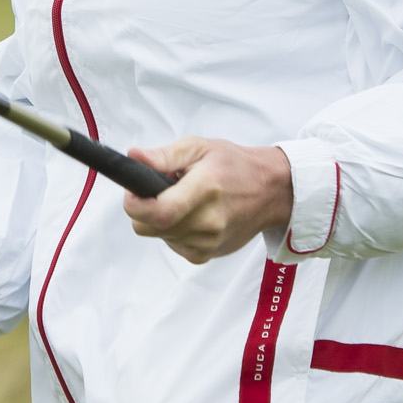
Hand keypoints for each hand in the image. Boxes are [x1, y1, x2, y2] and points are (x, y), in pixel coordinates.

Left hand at [123, 136, 293, 263]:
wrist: (269, 191)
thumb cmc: (234, 165)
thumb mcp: (199, 147)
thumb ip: (164, 155)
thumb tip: (134, 157)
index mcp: (205, 190)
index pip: (160, 212)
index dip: (135, 204)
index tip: (132, 191)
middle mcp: (208, 222)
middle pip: (149, 228)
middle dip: (143, 208)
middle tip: (159, 189)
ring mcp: (209, 242)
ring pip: (159, 237)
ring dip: (160, 219)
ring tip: (182, 199)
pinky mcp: (207, 255)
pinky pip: (173, 245)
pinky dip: (172, 232)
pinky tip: (190, 215)